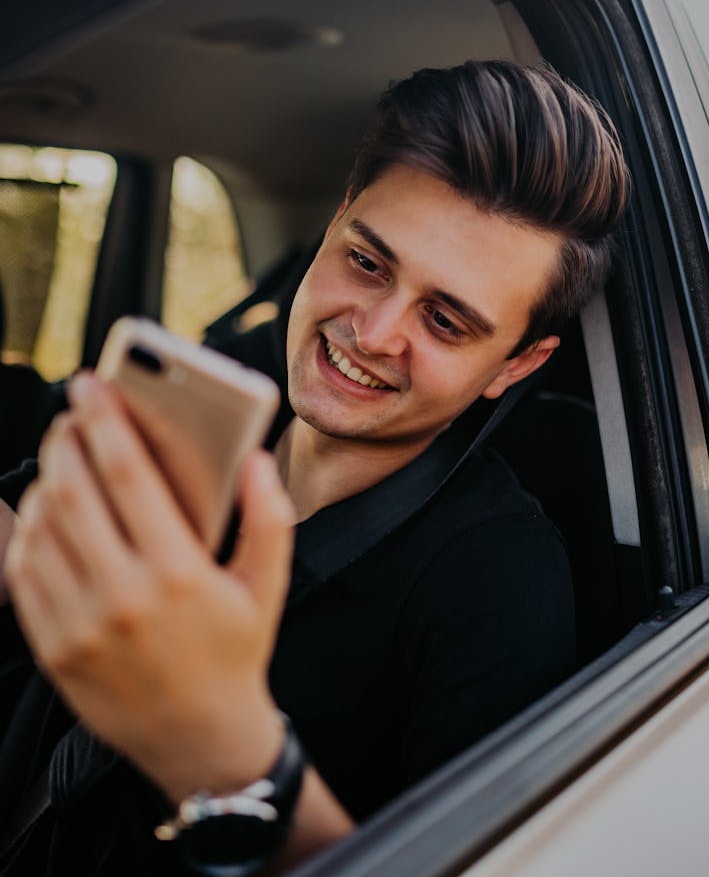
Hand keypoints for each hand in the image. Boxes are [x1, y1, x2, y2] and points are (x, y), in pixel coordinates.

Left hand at [5, 372, 295, 802]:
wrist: (200, 737)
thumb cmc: (236, 651)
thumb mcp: (268, 584)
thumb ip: (268, 516)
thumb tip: (254, 459)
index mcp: (179, 575)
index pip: (129, 476)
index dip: (107, 422)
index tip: (93, 386)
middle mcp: (124, 598)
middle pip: (74, 493)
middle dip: (66, 439)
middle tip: (71, 413)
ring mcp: (81, 626)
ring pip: (42, 529)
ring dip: (45, 480)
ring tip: (61, 458)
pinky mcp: (54, 648)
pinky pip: (23, 573)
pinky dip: (26, 531)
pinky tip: (46, 510)